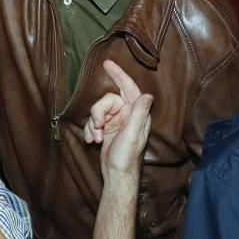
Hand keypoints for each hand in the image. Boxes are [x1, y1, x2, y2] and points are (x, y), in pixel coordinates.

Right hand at [84, 60, 153, 178]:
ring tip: (96, 138)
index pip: (129, 88)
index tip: (107, 63)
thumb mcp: (133, 134)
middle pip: (107, 101)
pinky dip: (90, 130)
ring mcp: (116, 122)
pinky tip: (92, 141)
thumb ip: (139, 114)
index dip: (119, 74)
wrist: (116, 175)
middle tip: (98, 127)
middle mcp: (127, 115)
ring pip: (98, 111)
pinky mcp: (107, 129)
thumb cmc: (126, 158)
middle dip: (98, 113)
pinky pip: (94, 121)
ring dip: (93, 124)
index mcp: (136, 114)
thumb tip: (148, 95)